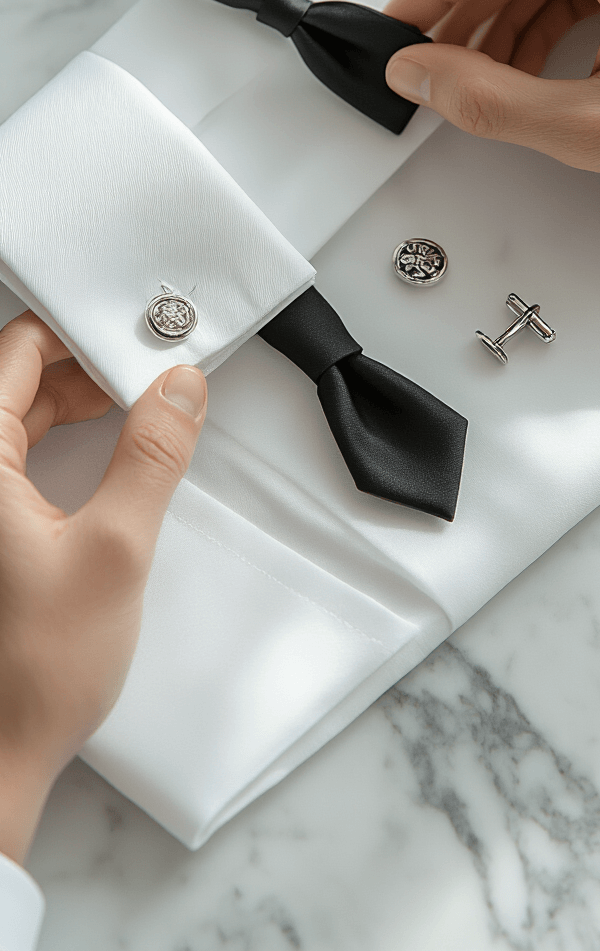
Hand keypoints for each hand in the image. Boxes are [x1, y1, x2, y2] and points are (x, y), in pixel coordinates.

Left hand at [0, 312, 206, 862]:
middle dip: (85, 364)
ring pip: (19, 413)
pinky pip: (20, 452)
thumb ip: (152, 455)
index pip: (15, 351)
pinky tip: (106, 446)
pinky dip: (65, 437)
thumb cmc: (33, 670)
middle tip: (148, 369)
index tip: (134, 335)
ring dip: (77, 400)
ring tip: (138, 404)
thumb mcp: (116, 548)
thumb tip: (179, 388)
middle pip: (16, 377)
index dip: (79, 333)